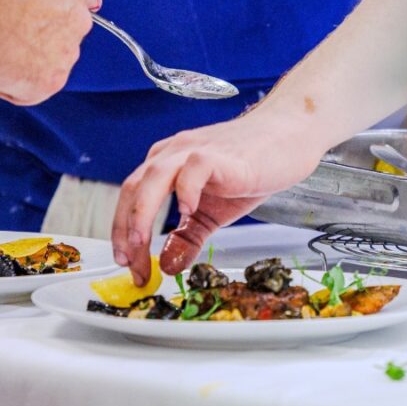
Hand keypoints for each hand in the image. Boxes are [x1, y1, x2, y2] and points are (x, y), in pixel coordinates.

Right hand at [0, 0, 95, 104]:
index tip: (28, 4)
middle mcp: (78, 18)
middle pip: (65, 27)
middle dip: (42, 28)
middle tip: (10, 23)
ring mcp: (65, 53)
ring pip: (52, 58)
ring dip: (31, 55)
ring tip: (0, 44)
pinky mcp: (48, 82)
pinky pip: (35, 86)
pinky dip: (17, 81)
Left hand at [111, 112, 325, 283]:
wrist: (284, 139)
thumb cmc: (247, 169)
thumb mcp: (212, 213)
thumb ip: (188, 237)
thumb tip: (168, 266)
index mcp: (164, 165)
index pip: (132, 198)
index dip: (122, 232)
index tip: (127, 264)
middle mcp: (171, 154)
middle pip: (134, 188)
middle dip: (125, 228)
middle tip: (128, 263)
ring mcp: (192, 151)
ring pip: (154, 176)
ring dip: (142, 211)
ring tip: (140, 242)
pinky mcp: (216, 154)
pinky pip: (193, 168)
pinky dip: (184, 190)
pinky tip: (186, 212)